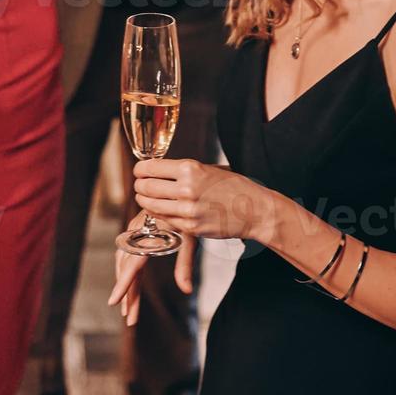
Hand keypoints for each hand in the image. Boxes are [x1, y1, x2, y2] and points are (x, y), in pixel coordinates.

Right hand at [108, 211, 194, 326]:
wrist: (178, 187)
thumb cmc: (188, 211)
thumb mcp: (190, 238)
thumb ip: (185, 264)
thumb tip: (187, 290)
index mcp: (148, 237)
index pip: (133, 266)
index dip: (123, 285)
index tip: (114, 302)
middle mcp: (136, 236)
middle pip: (126, 270)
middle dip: (128, 295)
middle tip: (130, 319)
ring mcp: (133, 234)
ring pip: (124, 265)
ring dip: (127, 287)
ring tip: (129, 311)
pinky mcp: (135, 233)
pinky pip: (127, 257)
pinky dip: (127, 275)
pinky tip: (130, 288)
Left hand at [133, 159, 273, 241]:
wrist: (255, 210)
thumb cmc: (233, 187)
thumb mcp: (208, 169)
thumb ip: (182, 171)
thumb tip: (156, 169)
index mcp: (190, 169)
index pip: (149, 168)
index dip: (140, 170)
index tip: (140, 171)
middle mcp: (186, 188)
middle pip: (146, 187)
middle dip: (139, 186)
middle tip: (140, 185)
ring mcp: (187, 210)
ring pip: (150, 205)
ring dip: (144, 200)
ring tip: (146, 197)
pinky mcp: (190, 227)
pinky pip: (164, 220)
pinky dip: (158, 214)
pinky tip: (161, 210)